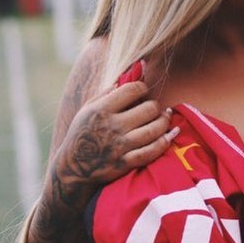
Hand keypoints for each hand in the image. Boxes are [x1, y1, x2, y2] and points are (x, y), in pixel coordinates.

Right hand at [53, 80, 178, 206]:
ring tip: (165, 117)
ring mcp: (120, 146)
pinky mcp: (125, 163)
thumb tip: (131, 74)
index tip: (144, 91)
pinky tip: (170, 135)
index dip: (143, 88)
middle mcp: (112, 127)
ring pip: (154, 129)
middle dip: (155, 105)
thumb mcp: (88, 108)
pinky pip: (152, 151)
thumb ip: (108, 91)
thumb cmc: (82, 133)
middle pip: (149, 109)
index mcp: (101, 110)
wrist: (73, 168)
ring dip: (164, 121)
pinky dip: (165, 142)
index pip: (132, 90)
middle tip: (156, 107)